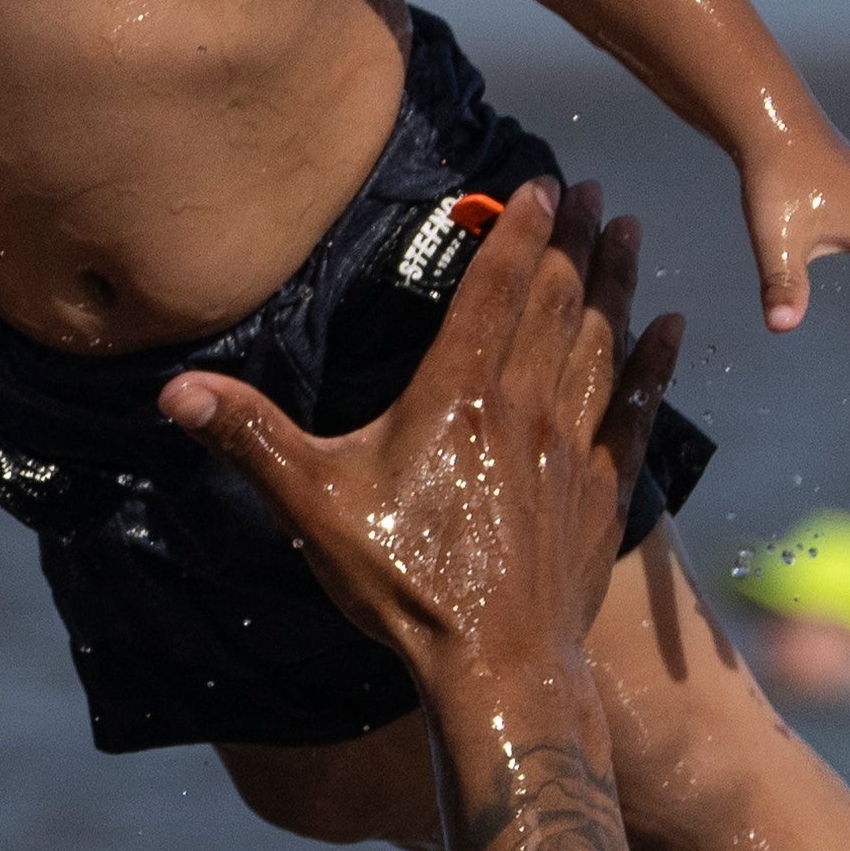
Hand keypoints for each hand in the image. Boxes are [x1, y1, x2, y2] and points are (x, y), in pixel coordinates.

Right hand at [162, 179, 679, 690]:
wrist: (498, 666)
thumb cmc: (403, 586)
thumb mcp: (311, 507)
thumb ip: (250, 438)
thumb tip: (175, 390)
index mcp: (458, 394)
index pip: (496, 289)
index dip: (519, 231)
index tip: (541, 184)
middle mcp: (525, 404)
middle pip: (558, 300)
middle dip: (575, 237)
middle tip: (589, 189)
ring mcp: (574, 446)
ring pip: (603, 339)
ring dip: (616, 279)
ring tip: (627, 230)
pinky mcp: (603, 490)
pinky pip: (640, 407)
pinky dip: (657, 361)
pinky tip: (673, 327)